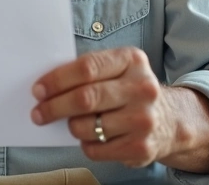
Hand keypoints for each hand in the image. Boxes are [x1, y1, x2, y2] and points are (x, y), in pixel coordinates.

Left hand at [30, 47, 176, 168]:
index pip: (87, 68)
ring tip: (72, 123)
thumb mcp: (119, 69)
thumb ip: (90, 72)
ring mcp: (143, 119)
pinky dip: (85, 144)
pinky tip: (90, 137)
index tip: (38, 89)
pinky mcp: (140, 147)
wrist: (170, 121)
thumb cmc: (130, 91)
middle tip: (38, 112)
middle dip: (54, 106)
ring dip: (71, 126)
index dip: (57, 80)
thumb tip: (47, 86)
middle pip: (85, 98)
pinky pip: (95, 148)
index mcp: (132, 61)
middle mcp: (142, 88)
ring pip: (86, 126)